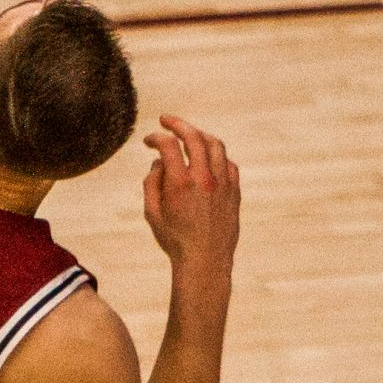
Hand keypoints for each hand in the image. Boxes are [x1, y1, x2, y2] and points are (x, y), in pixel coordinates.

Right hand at [142, 115, 239, 287]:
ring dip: (199, 135)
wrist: (205, 261)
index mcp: (180, 183)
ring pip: (215, 145)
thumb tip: (159, 162)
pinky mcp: (234, 192)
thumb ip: (151, 182)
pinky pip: (228, 163)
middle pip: (194, 136)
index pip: (168, 144)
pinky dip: (216, 155)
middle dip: (177, 124)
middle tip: (166, 121)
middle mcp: (204, 179)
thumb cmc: (175, 239)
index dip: (156, 137)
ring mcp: (223, 184)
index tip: (148, 141)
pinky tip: (207, 159)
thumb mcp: (152, 212)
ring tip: (189, 136)